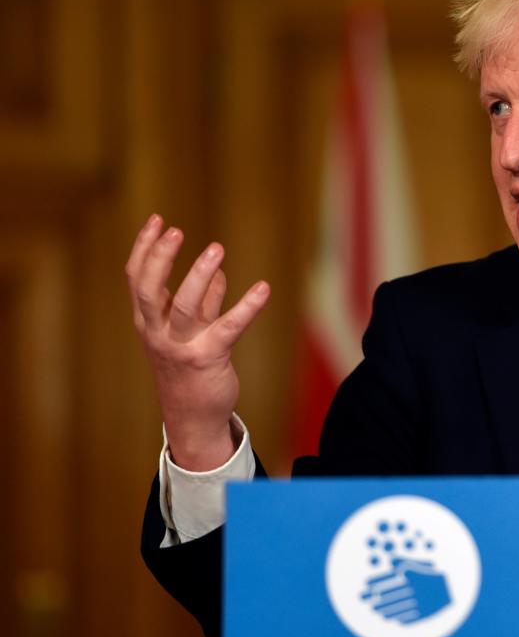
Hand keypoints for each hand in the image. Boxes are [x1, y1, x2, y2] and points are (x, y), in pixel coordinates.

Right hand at [125, 214, 269, 470]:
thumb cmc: (191, 369)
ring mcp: (181, 346)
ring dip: (199, 275)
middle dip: (160, 259)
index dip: (144, 248)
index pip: (137, 279)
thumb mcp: (192, 332)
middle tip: (176, 231)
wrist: (193, 416)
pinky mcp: (209, 358)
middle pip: (149, 290)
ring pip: (185, 306)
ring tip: (217, 249)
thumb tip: (218, 275)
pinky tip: (263, 288)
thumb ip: (204, 303)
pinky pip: (228, 327)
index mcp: (148, 322)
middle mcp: (158, 332)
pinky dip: (246, 306)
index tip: (157, 220)